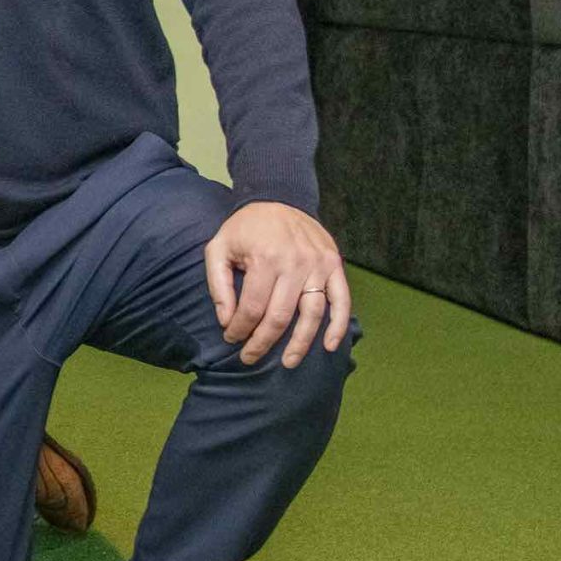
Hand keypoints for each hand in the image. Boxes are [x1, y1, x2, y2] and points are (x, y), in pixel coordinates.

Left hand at [202, 202, 349, 368]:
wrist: (279, 199)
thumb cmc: (246, 228)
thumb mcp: (219, 248)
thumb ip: (218, 285)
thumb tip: (226, 320)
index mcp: (265, 259)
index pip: (253, 308)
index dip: (240, 329)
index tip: (231, 338)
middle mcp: (295, 263)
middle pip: (280, 316)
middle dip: (263, 342)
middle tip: (250, 358)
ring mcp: (319, 265)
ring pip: (312, 314)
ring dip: (301, 343)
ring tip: (288, 362)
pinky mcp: (334, 265)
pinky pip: (341, 300)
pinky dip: (338, 325)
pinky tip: (329, 345)